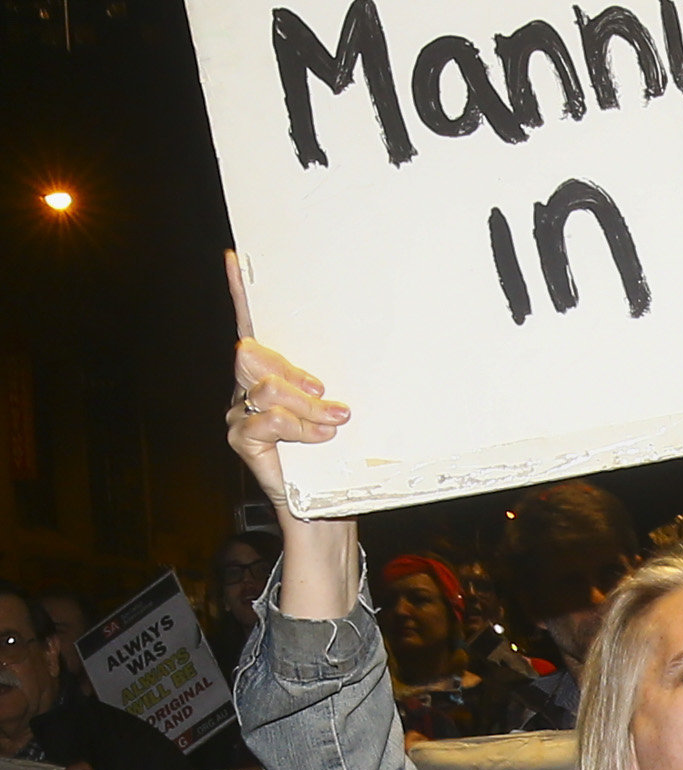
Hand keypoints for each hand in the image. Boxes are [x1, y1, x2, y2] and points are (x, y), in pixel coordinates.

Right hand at [223, 256, 359, 619]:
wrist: (329, 511)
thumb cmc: (340, 459)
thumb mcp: (343, 413)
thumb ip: (336, 387)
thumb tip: (357, 363)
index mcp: (274, 374)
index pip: (253, 325)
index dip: (242, 292)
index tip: (237, 258)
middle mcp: (249, 389)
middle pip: (254, 353)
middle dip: (295, 371)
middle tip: (329, 393)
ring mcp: (241, 414)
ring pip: (265, 388)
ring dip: (307, 406)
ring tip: (336, 422)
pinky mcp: (242, 440)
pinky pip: (267, 419)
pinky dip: (299, 426)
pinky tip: (323, 436)